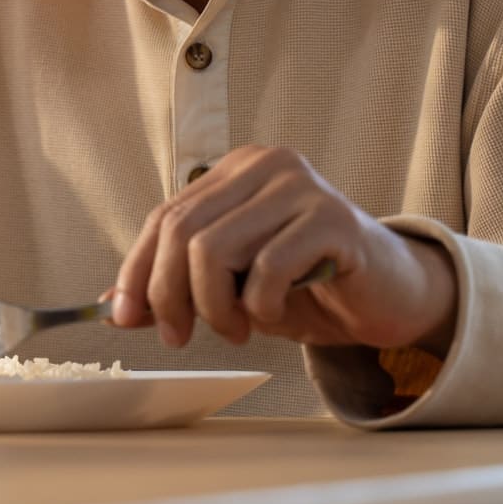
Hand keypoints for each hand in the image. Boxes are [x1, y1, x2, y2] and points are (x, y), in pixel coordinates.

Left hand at [109, 145, 456, 352]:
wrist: (390, 296)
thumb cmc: (307, 286)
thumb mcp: (232, 286)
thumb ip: (177, 287)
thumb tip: (112, 306)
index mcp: (235, 171)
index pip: (164, 216)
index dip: (138, 269)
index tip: (124, 318)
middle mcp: (264, 165)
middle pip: (182, 232)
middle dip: (170, 296)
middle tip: (181, 337)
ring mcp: (300, 186)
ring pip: (214, 249)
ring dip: (216, 307)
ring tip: (238, 330)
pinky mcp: (332, 217)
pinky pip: (267, 267)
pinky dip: (260, 305)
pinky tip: (274, 315)